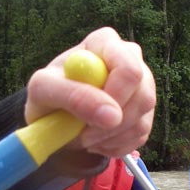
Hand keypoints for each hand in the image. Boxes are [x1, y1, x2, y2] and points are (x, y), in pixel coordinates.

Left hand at [24, 27, 154, 157]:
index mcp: (106, 43)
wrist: (53, 114)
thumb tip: (111, 115)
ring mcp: (143, 87)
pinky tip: (96, 139)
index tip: (94, 118)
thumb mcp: (44, 89)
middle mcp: (131, 60)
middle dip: (112, 124)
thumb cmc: (47, 94)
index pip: (129, 68)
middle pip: (144, 96)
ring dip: (109, 138)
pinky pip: (139, 137)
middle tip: (84, 134)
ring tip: (83, 136)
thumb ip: (73, 95)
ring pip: (142, 121)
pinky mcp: (145, 113)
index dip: (116, 97)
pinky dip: (114, 146)